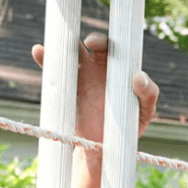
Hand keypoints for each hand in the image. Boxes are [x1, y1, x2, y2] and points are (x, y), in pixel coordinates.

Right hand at [31, 33, 158, 143]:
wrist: (107, 147)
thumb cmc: (130, 125)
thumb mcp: (145, 111)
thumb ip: (148, 93)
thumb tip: (139, 76)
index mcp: (117, 67)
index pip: (112, 46)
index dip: (106, 40)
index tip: (98, 45)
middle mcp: (97, 67)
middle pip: (91, 45)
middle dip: (90, 40)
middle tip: (90, 45)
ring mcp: (80, 77)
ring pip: (69, 54)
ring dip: (62, 46)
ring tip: (54, 45)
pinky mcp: (67, 90)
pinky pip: (54, 72)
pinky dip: (45, 59)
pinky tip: (39, 51)